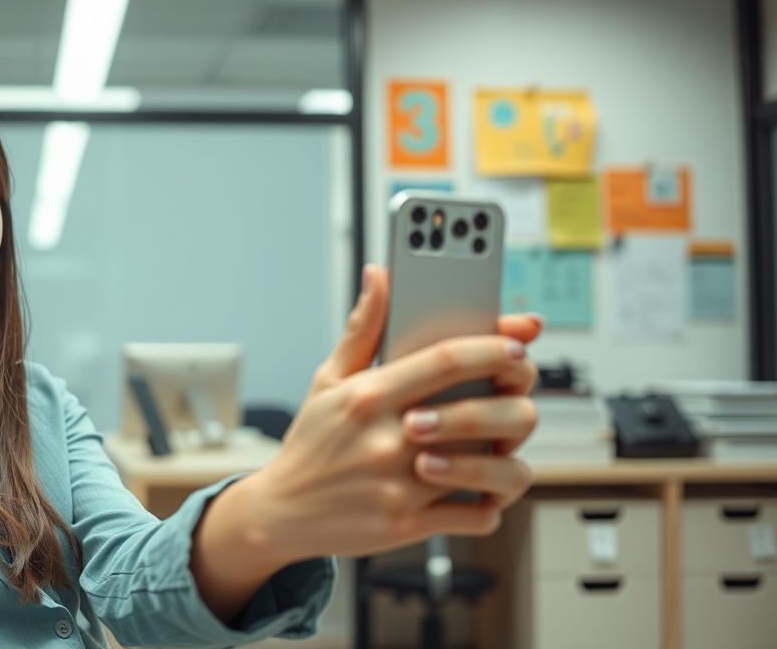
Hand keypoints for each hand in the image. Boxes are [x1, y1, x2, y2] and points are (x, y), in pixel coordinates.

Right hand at [189, 264, 540, 620]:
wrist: (281, 512)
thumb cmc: (311, 444)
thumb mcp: (327, 380)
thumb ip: (362, 329)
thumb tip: (380, 276)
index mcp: (368, 396)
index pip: (444, 360)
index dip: (490, 347)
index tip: (517, 343)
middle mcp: (386, 439)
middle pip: (478, 414)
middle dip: (514, 403)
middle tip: (520, 399)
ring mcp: (398, 485)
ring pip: (488, 470)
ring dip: (507, 457)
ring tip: (503, 448)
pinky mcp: (406, 525)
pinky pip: (476, 516)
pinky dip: (491, 505)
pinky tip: (483, 491)